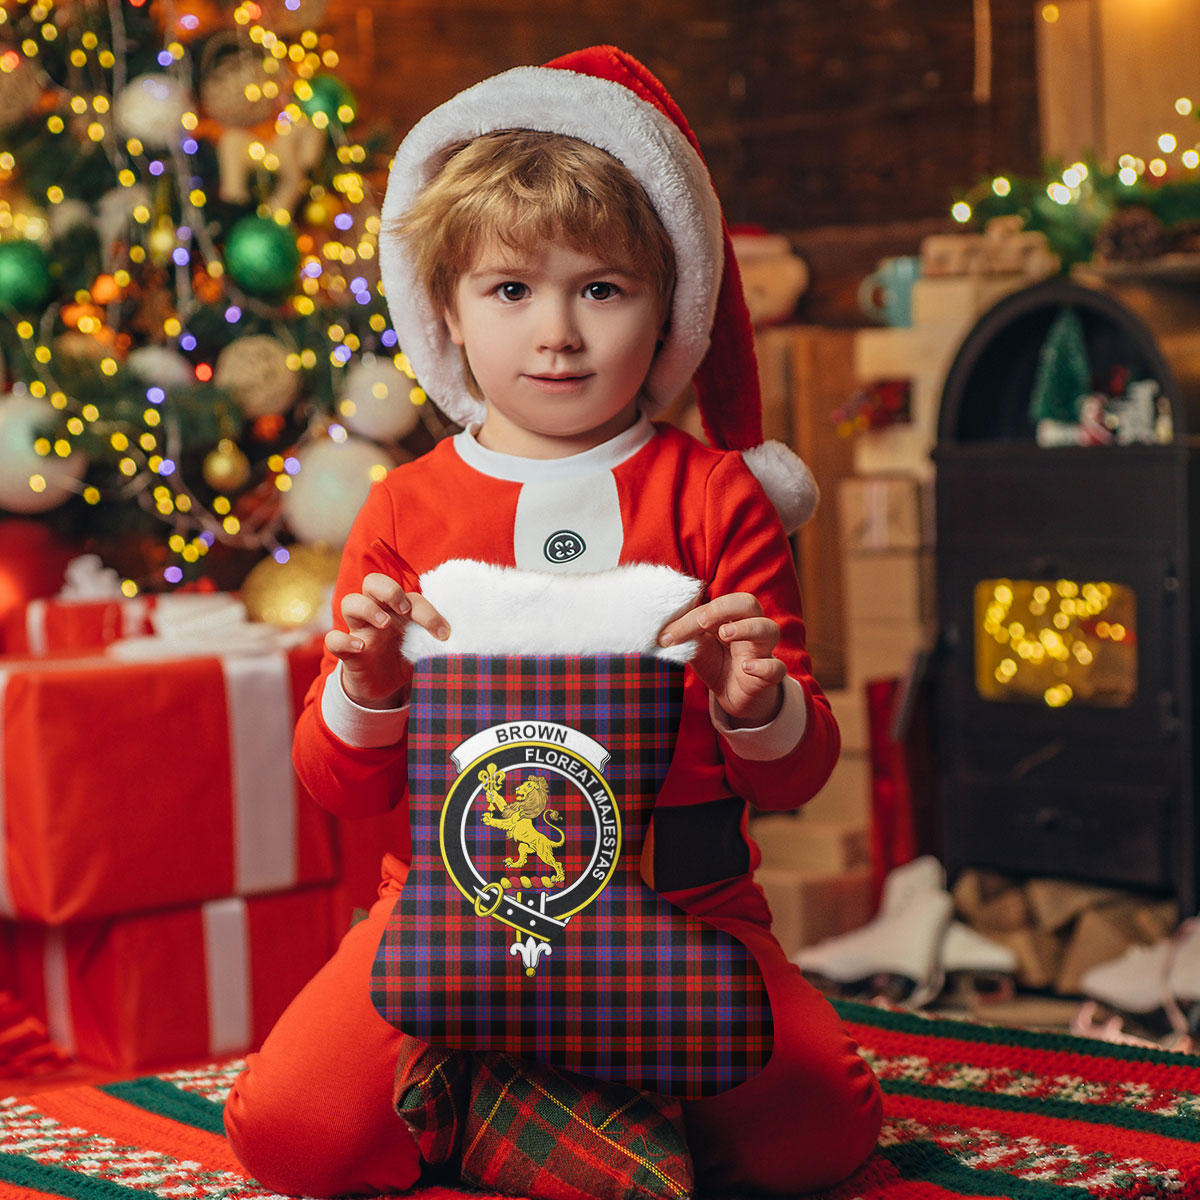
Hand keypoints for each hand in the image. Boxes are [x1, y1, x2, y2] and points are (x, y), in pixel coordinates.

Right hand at [324, 572, 448, 708]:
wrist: (384, 689)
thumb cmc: (405, 659)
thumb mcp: (424, 650)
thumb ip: (436, 643)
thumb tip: (462, 644)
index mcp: (398, 610)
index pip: (410, 596)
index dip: (428, 612)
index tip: (443, 634)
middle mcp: (377, 614)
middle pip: (373, 582)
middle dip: (389, 590)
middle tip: (404, 609)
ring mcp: (359, 630)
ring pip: (350, 602)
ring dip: (368, 608)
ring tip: (385, 624)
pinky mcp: (346, 652)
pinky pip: (333, 639)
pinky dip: (343, 640)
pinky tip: (361, 648)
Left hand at [658, 592, 784, 726]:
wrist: (734, 696)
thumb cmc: (717, 663)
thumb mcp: (697, 648)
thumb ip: (685, 636)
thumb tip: (661, 631)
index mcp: (731, 617)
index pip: (716, 605)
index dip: (692, 617)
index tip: (668, 635)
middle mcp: (750, 628)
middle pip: (749, 603)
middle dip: (724, 608)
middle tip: (702, 622)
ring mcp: (762, 651)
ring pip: (769, 629)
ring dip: (747, 628)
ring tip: (725, 634)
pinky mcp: (769, 676)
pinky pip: (776, 668)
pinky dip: (764, 666)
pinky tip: (746, 667)